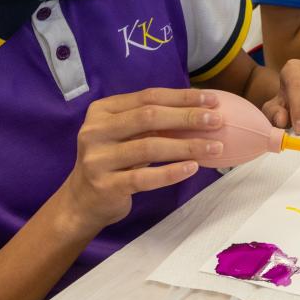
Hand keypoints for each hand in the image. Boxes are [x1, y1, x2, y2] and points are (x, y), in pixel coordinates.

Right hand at [59, 88, 223, 232]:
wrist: (82, 202)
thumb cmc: (113, 161)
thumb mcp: (124, 134)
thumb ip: (150, 120)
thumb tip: (200, 107)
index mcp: (102, 110)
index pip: (148, 97)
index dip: (182, 97)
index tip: (212, 100)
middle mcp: (96, 131)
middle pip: (150, 117)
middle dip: (187, 117)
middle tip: (217, 121)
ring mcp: (98, 159)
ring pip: (150, 147)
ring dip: (187, 146)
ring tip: (214, 147)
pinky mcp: (106, 185)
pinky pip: (144, 177)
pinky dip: (171, 172)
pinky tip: (192, 168)